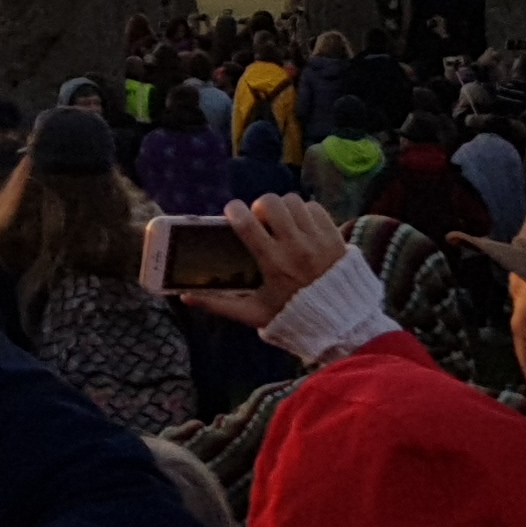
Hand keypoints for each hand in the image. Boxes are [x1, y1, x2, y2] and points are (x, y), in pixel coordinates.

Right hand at [177, 194, 350, 331]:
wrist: (340, 324)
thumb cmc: (292, 318)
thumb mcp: (252, 314)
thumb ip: (218, 305)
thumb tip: (185, 297)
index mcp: (273, 263)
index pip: (247, 223)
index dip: (234, 210)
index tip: (232, 211)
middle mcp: (296, 247)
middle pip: (272, 203)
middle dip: (259, 205)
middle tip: (259, 218)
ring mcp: (318, 240)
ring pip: (294, 202)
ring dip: (283, 208)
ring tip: (281, 222)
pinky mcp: (335, 237)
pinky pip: (315, 208)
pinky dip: (305, 212)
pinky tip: (301, 226)